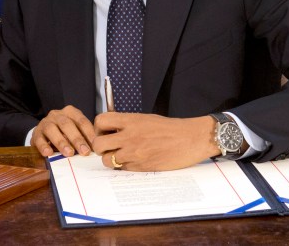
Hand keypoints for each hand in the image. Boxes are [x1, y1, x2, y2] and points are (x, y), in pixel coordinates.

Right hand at [31, 105, 96, 157]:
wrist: (44, 132)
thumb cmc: (64, 132)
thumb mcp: (75, 130)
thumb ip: (83, 136)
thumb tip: (95, 148)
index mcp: (70, 112)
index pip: (81, 121)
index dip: (89, 133)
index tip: (95, 145)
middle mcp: (57, 115)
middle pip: (67, 124)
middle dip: (77, 139)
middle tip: (84, 151)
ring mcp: (45, 123)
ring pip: (52, 129)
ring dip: (61, 142)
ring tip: (69, 153)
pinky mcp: (36, 133)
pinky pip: (39, 139)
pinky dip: (44, 146)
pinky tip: (49, 153)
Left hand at [92, 112, 219, 171]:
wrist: (190, 139)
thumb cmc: (170, 129)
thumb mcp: (146, 119)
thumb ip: (128, 124)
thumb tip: (111, 130)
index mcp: (131, 121)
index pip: (101, 121)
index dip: (98, 128)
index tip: (105, 132)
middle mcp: (129, 136)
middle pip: (98, 144)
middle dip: (100, 147)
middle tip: (109, 147)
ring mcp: (134, 153)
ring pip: (107, 160)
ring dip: (110, 159)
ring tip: (121, 156)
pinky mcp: (140, 167)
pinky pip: (121, 169)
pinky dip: (124, 166)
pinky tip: (134, 161)